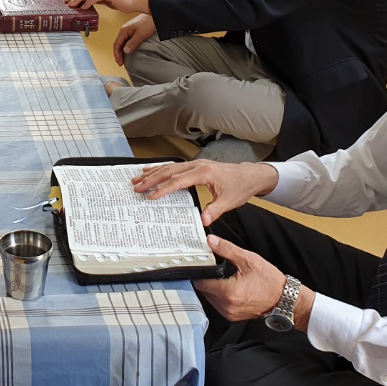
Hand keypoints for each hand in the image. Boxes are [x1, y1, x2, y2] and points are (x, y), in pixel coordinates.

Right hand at [113, 13, 156, 65]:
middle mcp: (124, 30)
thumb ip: (132, 43)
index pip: (117, 44)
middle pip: (118, 43)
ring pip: (122, 42)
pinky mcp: (133, 30)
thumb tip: (125, 51)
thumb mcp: (140, 34)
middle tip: (120, 63)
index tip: (119, 62)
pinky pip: (126, 40)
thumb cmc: (148, 23)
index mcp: (124, 30)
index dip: (117, 54)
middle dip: (118, 53)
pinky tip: (128, 50)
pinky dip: (126, 46)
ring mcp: (128, 29)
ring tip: (123, 58)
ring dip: (122, 50)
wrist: (154, 14)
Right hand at [130, 159, 278, 224]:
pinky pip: (174, 166)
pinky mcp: (195, 166)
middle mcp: (197, 165)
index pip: (178, 181)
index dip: (163, 189)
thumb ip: (214, 210)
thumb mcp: (229, 201)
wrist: (249, 175)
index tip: (151, 196)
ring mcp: (195, 164)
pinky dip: (160, 169)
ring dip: (152, 172)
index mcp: (204, 173)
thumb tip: (203, 221)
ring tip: (137, 178)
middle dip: (151, 179)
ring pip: (169, 166)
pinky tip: (151, 171)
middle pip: (169, 171)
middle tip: (136, 186)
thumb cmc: (240, 186)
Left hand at [192, 234, 298, 323]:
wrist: (284, 299)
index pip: (201, 283)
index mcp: (228, 292)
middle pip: (204, 291)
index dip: (199, 272)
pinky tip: (228, 288)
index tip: (202, 264)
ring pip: (210, 299)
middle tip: (213, 270)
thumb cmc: (269, 281)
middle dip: (206, 280)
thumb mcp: (248, 260)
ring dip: (213, 289)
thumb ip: (227, 249)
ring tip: (223, 279)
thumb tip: (211, 241)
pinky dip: (220, 297)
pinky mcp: (233, 317)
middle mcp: (226, 306)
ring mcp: (229, 313)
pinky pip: (218, 306)